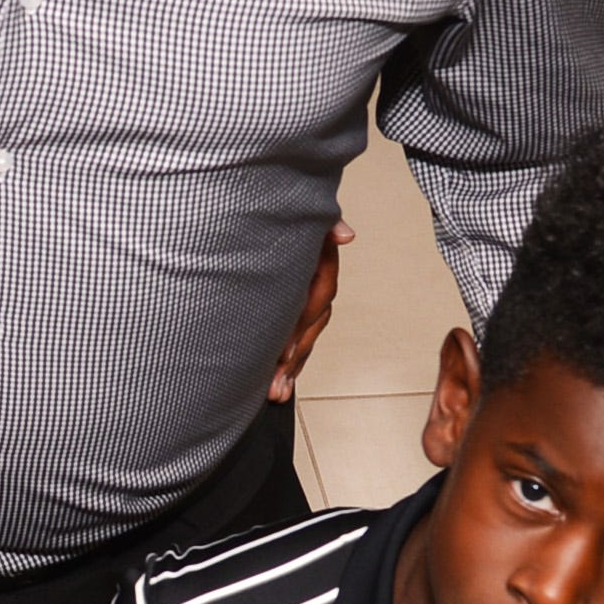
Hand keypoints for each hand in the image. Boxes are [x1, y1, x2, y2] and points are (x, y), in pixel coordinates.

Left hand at [264, 222, 356, 403]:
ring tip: (275, 391)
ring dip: (292, 367)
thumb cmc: (276, 212)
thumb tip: (346, 235)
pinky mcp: (291, 313)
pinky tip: (278, 388)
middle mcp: (315, 282)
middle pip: (313, 322)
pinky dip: (289, 366)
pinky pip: (297, 341)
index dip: (305, 319)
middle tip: (276, 378)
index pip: (321, 292)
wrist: (257, 215)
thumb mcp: (295, 215)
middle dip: (296, 353)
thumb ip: (324, 223)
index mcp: (318, 259)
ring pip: (305, 337)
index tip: (287, 346)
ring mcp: (305, 299)